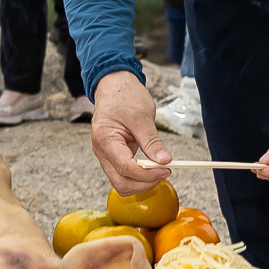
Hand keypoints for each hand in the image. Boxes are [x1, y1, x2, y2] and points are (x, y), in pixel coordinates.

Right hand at [89, 71, 172, 195]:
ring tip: (158, 169)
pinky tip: (150, 167)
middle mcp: (102, 151)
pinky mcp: (113, 156)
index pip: (125, 167)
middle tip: (164, 172)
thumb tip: (164, 160)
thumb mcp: (141, 116)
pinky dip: (138, 176)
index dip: (147, 173)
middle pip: (121, 183)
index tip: (166, 169)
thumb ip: (152, 141)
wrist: (113, 86)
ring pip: (122, 182)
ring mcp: (106, 155)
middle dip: (144, 183)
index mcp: (105, 139)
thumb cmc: (123, 96)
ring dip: (141, 182)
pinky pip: (124, 174)